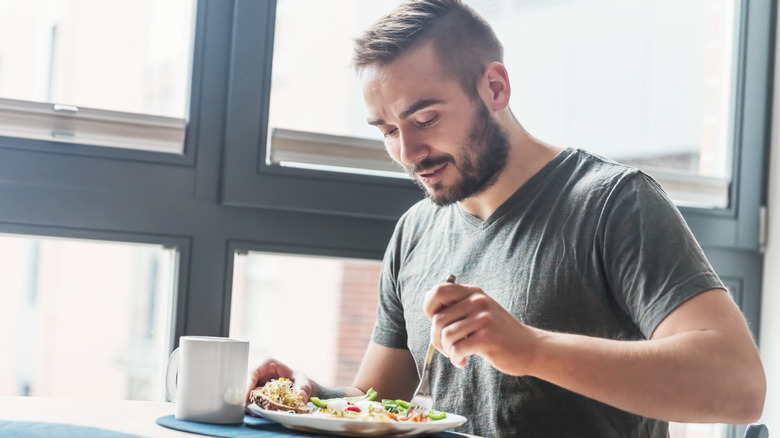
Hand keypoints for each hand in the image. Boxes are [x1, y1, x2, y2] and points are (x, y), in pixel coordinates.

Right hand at [245, 357, 314, 412]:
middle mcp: (257, 372)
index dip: (248, 384)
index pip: (252, 372)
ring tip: (256, 413)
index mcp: (266, 363)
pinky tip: (258, 413)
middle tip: (251, 409)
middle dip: (246, 397)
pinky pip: (250, 400)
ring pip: (245, 393)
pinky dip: (253, 407)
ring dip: (249, 404)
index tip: (246, 396)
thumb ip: (303, 388)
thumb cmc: (299, 380)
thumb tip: (300, 397)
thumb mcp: (303, 382)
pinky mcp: (254, 393)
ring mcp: (254, 383)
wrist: (299, 386)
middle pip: (245, 384)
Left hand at [422, 281, 539, 373]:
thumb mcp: (480, 311)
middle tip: (447, 348)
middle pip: (438, 319)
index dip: (429, 308)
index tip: (437, 324)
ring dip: (447, 350)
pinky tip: (463, 361)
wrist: (530, 347)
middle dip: (436, 339)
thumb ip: (459, 307)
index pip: (438, 291)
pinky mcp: (487, 337)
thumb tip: (430, 308)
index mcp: (473, 292)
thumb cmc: (499, 333)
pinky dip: (455, 359)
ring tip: (457, 355)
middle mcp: (478, 301)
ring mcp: (484, 318)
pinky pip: (457, 349)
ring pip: (445, 335)